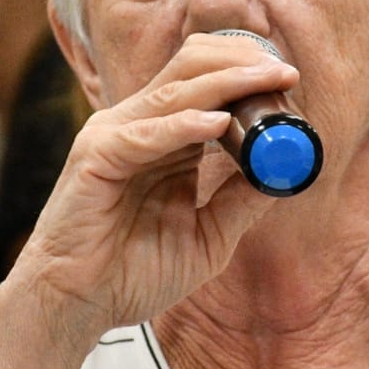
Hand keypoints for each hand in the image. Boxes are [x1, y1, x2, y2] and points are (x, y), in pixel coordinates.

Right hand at [8, 34, 292, 347]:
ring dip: (225, 83)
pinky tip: (217, 124)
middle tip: (286, 73)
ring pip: (174, 91)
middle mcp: (138, 125)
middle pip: (190, 68)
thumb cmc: (132, 274)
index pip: (204, 80)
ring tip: (267, 81)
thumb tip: (284, 173)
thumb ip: (239, 202)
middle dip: (241, 63)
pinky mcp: (96, 158)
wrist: (77, 305)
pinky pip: (144, 133)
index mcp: (163, 137)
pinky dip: (183, 126)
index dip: (247, 72)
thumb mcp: (207, 237)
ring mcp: (114, 136)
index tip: (290, 80)